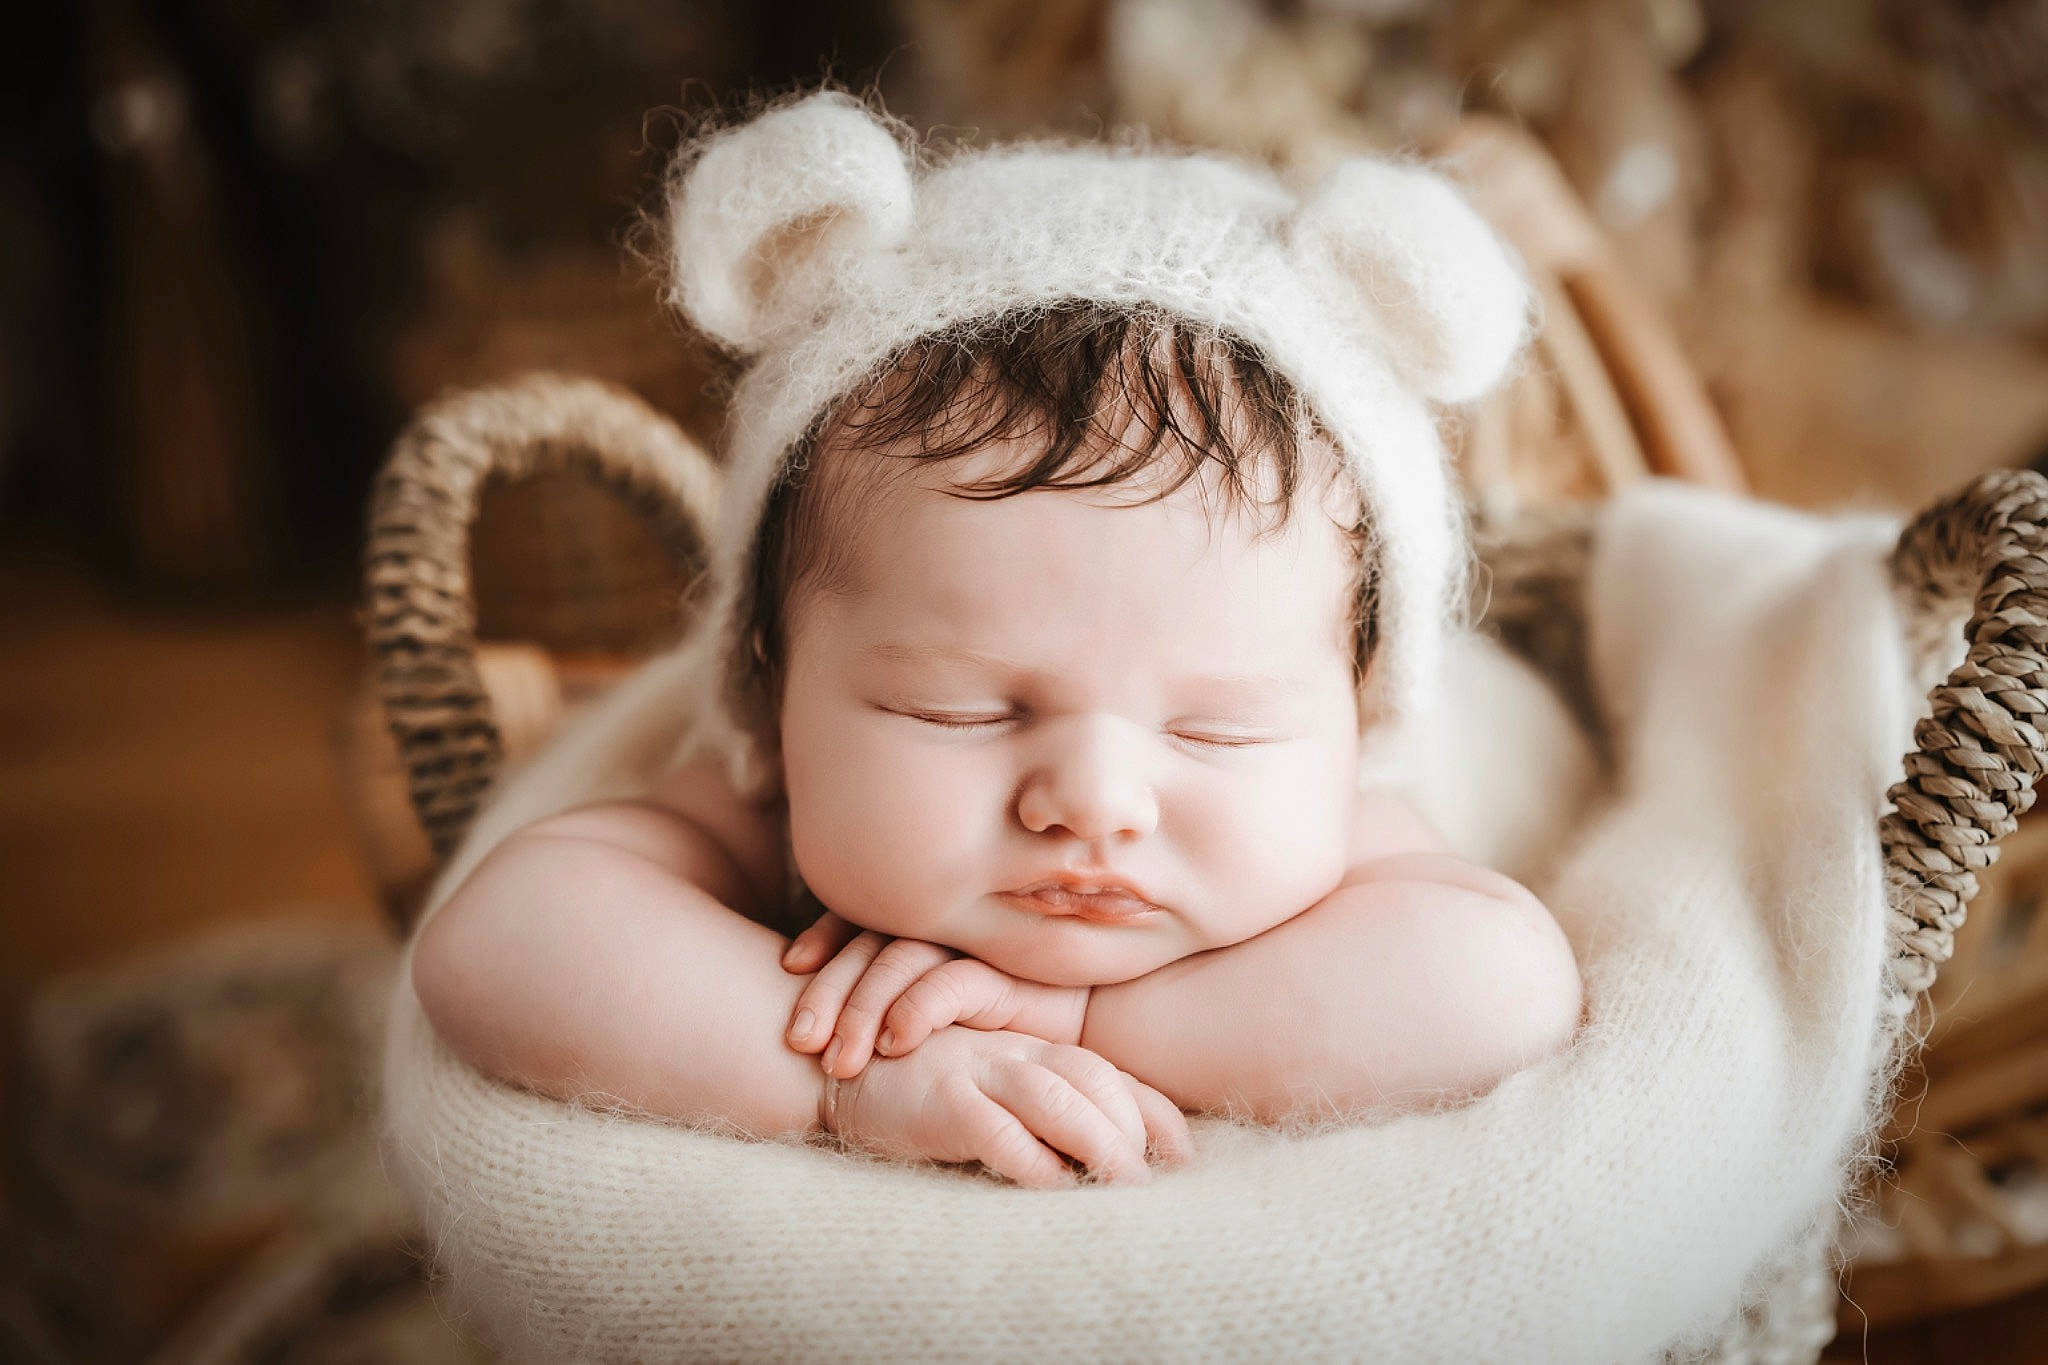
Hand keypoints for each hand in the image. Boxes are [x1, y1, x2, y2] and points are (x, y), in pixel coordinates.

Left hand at [782, 911, 1089, 1078]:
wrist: (1108, 1020)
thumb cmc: (1021, 1019)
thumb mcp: (951, 1012)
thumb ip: (905, 999)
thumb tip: (832, 1026)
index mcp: (928, 926)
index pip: (864, 919)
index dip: (824, 936)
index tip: (789, 968)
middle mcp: (948, 927)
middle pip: (870, 942)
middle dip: (828, 990)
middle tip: (799, 1040)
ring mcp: (977, 945)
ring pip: (901, 961)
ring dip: (863, 1010)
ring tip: (839, 1060)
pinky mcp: (1008, 971)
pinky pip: (951, 983)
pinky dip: (916, 1010)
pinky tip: (895, 1044)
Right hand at [823, 1026, 1192, 1187]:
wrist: (836, 1066)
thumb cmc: (922, 1087)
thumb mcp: (992, 1092)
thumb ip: (1043, 1115)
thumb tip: (1105, 1162)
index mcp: (1033, 1049)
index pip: (1114, 1076)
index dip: (1156, 1115)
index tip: (1187, 1160)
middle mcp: (1016, 1052)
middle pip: (1098, 1083)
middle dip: (1136, 1133)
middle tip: (1154, 1187)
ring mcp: (981, 1070)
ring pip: (1062, 1101)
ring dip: (1102, 1146)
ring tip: (1125, 1189)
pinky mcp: (945, 1099)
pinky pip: (1001, 1130)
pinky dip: (1033, 1160)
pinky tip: (1054, 1188)